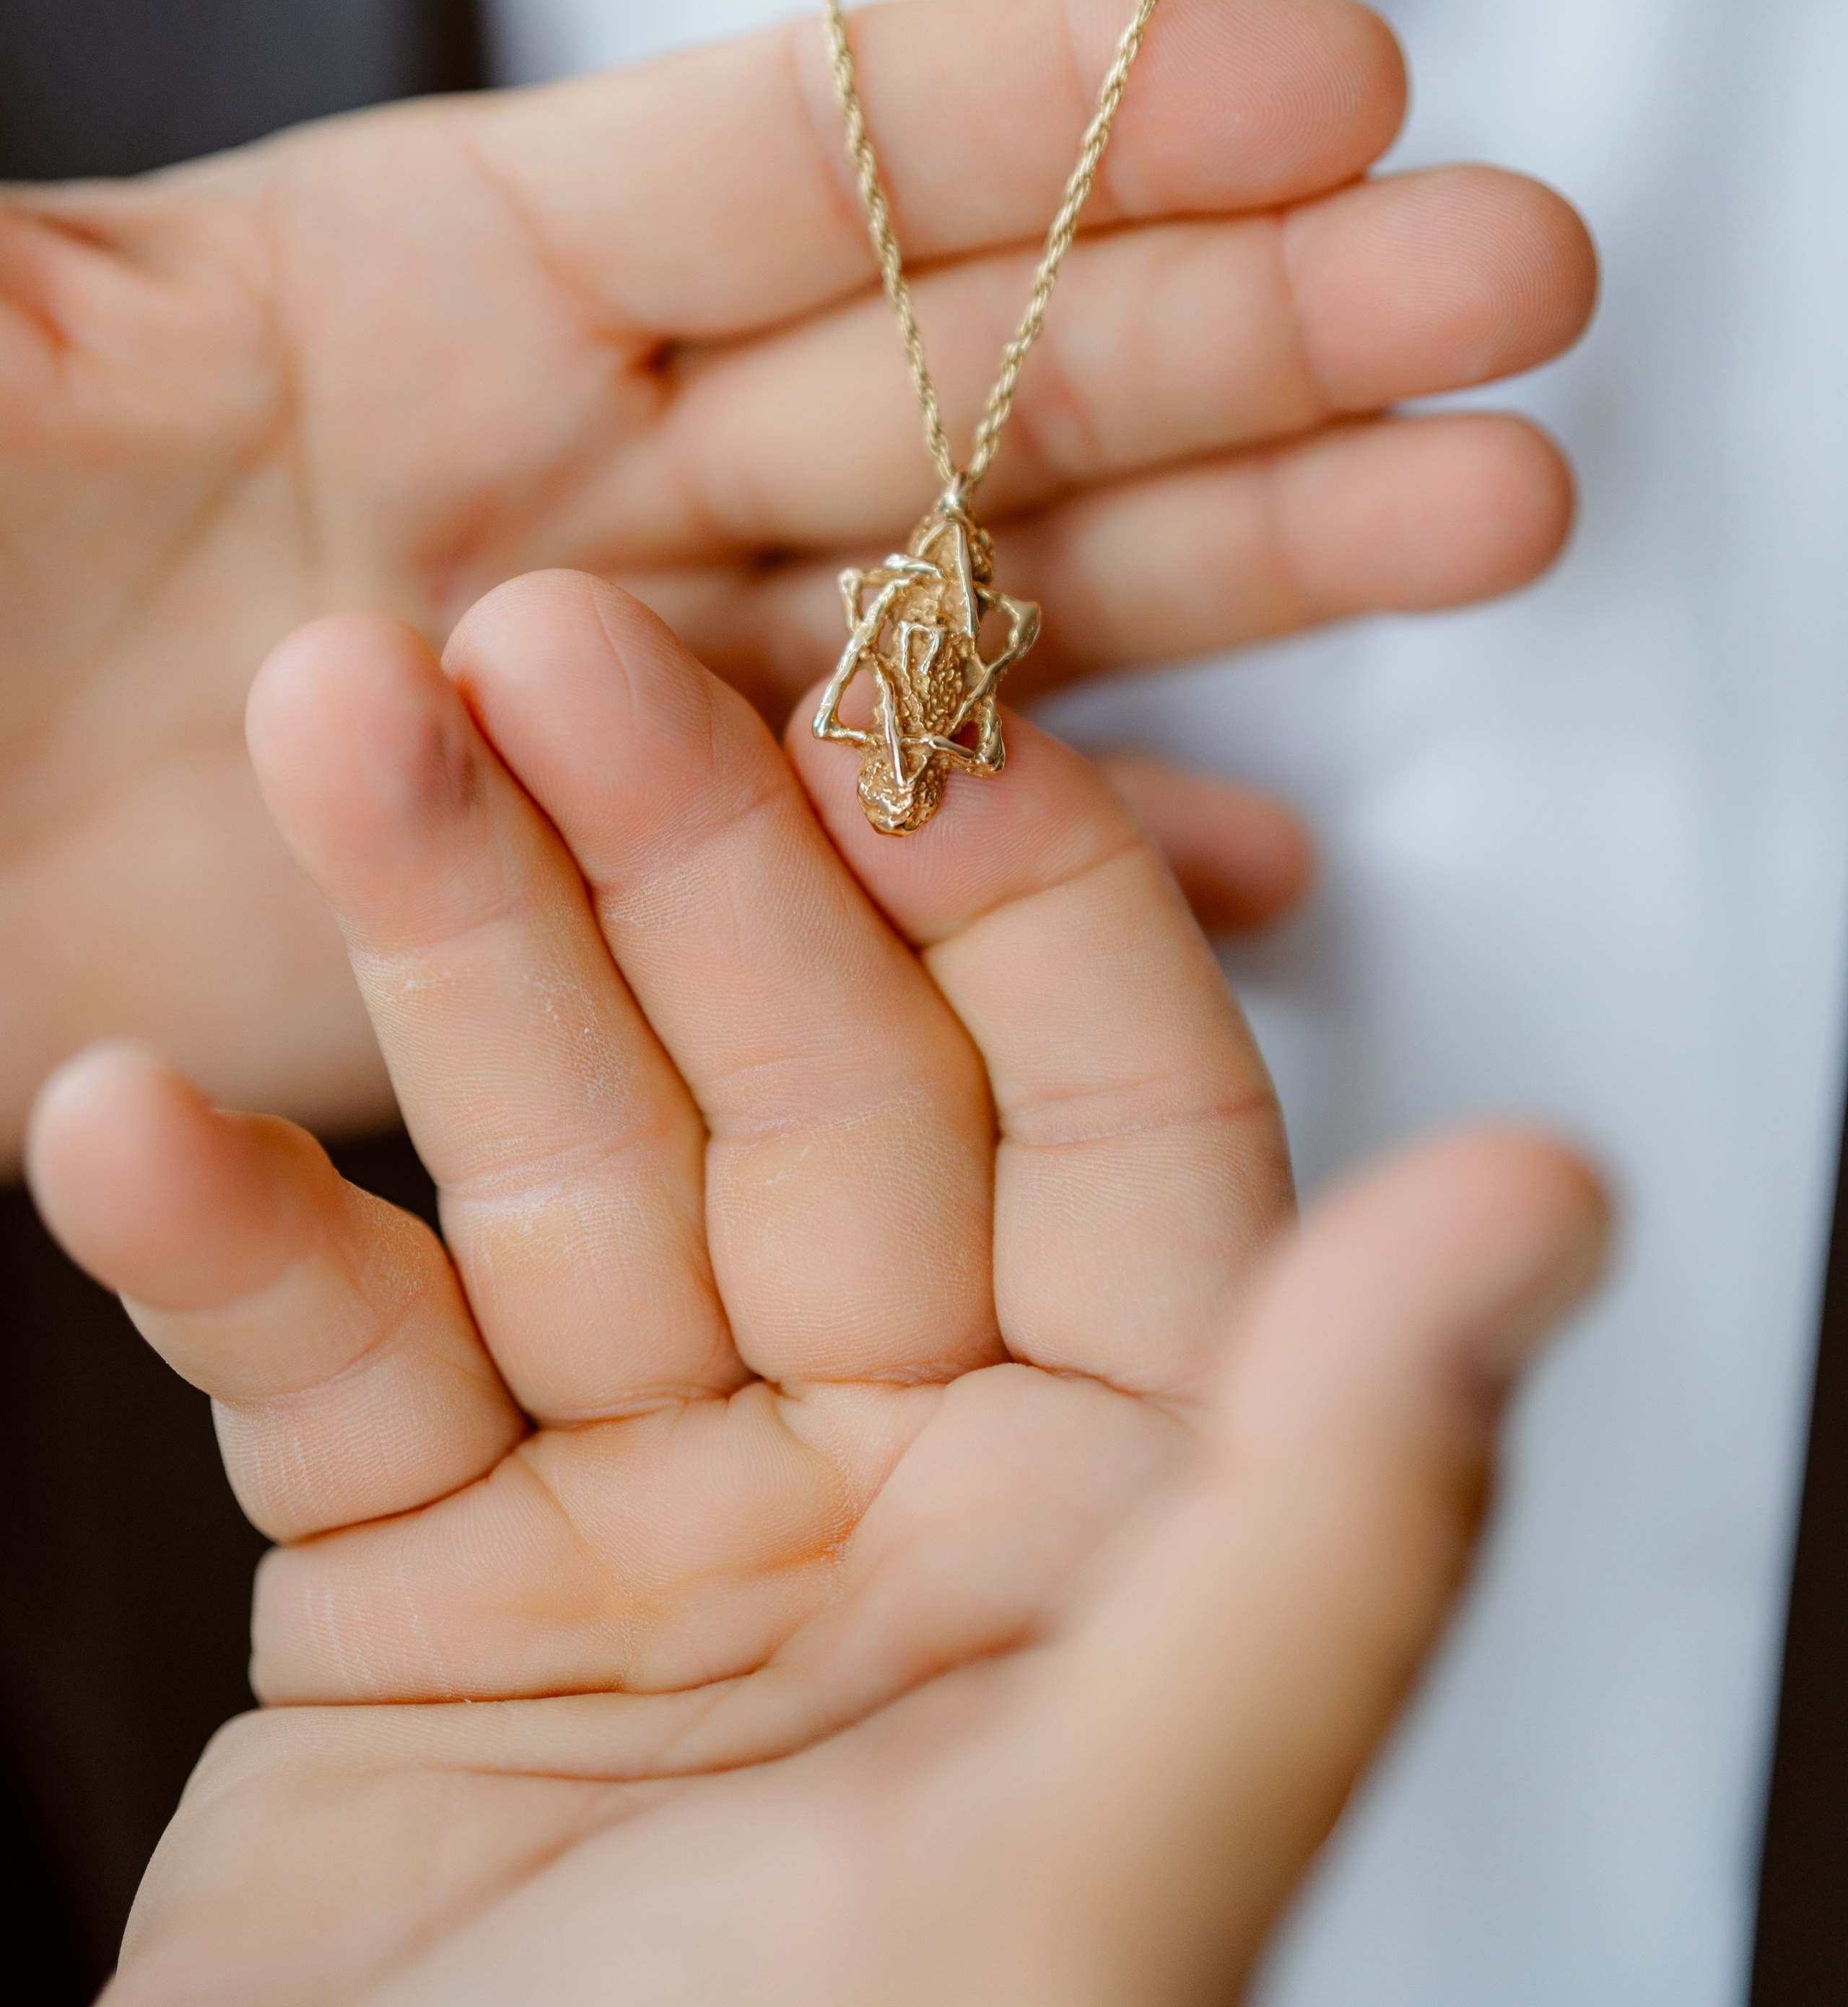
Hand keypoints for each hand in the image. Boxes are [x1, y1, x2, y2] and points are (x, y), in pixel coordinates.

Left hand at [0, 0, 1592, 1152]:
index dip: (1060, 111)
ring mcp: (611, 708)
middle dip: (1247, 318)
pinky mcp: (599, 928)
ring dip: (1243, 568)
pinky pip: (876, 892)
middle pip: (956, 371)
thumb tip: (80, 181)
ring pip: (979, 610)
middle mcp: (564, 471)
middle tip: (1513, 282)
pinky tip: (1263, 854)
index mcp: (413, 285)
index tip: (1326, 78)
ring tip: (1494, 508)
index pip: (792, 156)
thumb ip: (33, 262)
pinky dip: (1061, 877)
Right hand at [30, 574, 1605, 2006]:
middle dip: (659, 851)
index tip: (870, 708)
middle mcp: (899, 1461)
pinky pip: (324, 1351)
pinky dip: (220, 1236)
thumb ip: (1322, 1517)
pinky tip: (118, 1110)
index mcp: (1114, 1497)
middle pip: (795, 1080)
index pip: (1101, 1107)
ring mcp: (651, 1497)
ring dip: (430, 949)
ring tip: (330, 732)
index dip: (994, 886)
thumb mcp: (1093, 1852)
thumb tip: (1551, 1197)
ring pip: (548, 1157)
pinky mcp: (415, 1571)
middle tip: (518, 642)